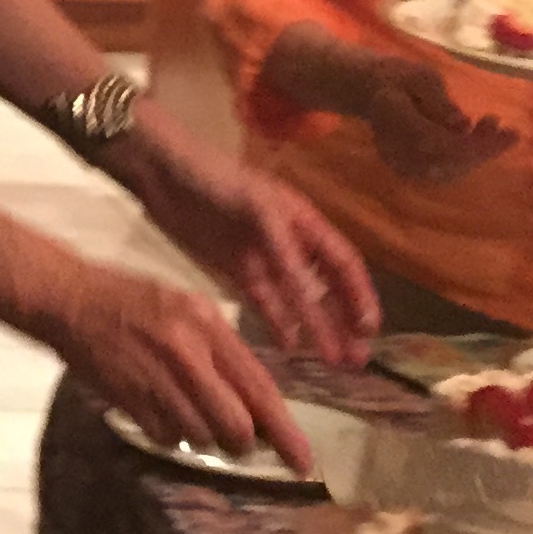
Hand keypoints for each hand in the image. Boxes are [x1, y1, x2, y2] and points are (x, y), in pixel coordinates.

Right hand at [41, 259, 311, 469]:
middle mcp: (186, 355)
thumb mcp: (186, 305)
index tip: (304, 462)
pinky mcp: (128, 399)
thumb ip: (221, 347)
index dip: (285, 431)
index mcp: (206, 326)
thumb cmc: (132, 297)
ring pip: (200, 436)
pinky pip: (166, 438)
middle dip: (242, 441)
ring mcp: (155, 380)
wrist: (68, 299)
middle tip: (237, 438)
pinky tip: (161, 411)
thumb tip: (252, 400)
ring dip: (203, 436)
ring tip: (188, 411)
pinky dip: (171, 435)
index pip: (259, 389)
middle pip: (234, 425)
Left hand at [106, 133, 380, 365]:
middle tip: (357, 360)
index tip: (370, 329)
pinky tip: (290, 346)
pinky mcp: (236, 268)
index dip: (359, 295)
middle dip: (344, 322)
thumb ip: (284, 248)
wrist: (163, 172)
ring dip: (317, 329)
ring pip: (298, 300)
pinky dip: (278, 322)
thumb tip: (310, 289)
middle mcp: (290, 243)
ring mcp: (263, 258)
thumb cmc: (215, 178)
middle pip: (326, 287)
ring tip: (334, 361)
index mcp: (304, 222)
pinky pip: (264, 301)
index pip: (343, 264)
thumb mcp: (257, 208)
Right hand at [272, 26, 516, 185]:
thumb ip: (438, 99)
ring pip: (450, 170)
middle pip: (450, 162)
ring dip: (477, 153)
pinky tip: (476, 137)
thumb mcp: (418, 75)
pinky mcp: (409, 169)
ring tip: (491, 125)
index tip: (508, 133)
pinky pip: (444, 171)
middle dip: (484, 149)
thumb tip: (461, 124)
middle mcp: (398, 148)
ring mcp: (402, 163)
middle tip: (506, 128)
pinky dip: (466, 158)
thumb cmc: (396, 77)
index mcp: (396, 121)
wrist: (368, 91)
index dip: (479, 144)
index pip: (443, 144)